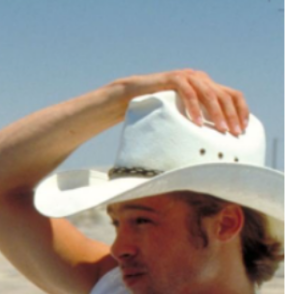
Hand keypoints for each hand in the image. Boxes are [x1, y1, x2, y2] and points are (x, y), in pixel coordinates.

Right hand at [117, 69, 248, 135]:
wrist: (130, 95)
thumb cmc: (155, 108)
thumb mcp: (182, 112)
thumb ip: (197, 117)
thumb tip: (212, 138)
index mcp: (207, 85)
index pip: (233, 95)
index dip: (241, 110)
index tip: (243, 128)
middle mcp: (200, 78)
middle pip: (225, 95)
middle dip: (232, 115)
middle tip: (233, 133)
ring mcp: (187, 76)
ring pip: (209, 94)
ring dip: (216, 113)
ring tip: (220, 130)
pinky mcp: (173, 78)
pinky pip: (189, 93)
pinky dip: (195, 108)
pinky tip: (197, 123)